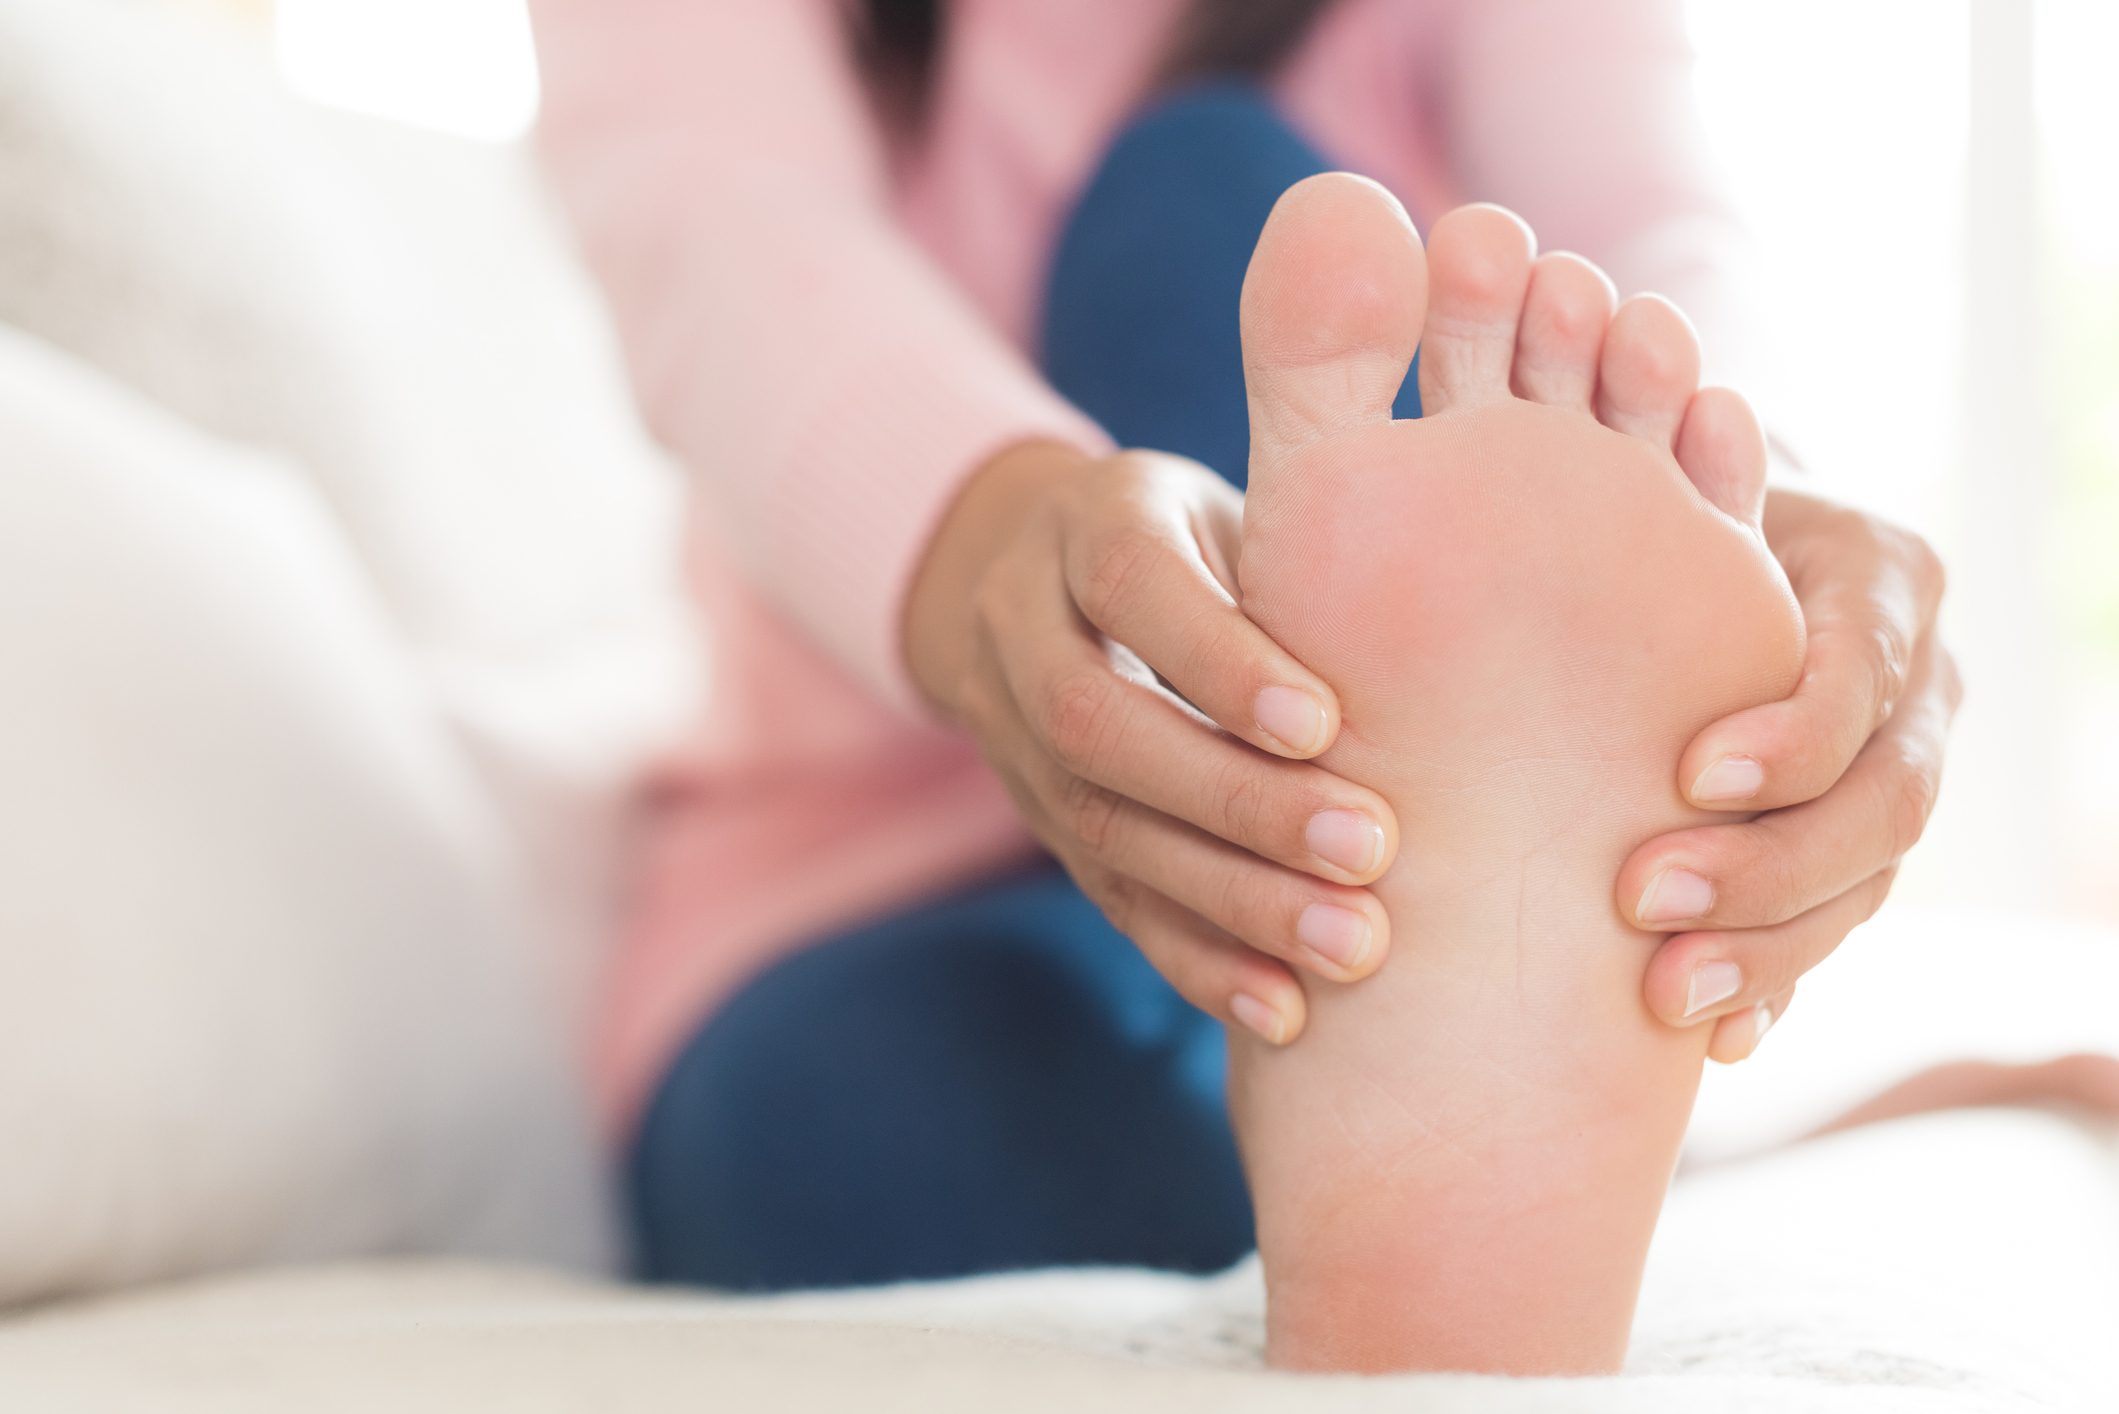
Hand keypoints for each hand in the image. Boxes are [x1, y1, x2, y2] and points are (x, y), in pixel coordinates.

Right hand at [904, 440, 1399, 1043]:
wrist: (1028, 572)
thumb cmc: (1201, 535)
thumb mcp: (1235, 504)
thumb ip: (1306, 550)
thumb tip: (1457, 602)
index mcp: (1086, 527)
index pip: (1134, 588)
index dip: (1218, 662)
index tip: (1322, 723)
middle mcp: (1025, 633)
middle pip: (1099, 723)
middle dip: (1233, 797)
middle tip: (1368, 848)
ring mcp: (1018, 741)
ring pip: (1100, 828)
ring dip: (1230, 898)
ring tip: (1352, 943)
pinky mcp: (1047, 828)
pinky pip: (1111, 903)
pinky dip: (1199, 964)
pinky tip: (1284, 1011)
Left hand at [1615, 486, 1962, 1060]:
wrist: (1694, 535)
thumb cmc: (1655, 491)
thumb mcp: (1662, 473)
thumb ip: (1654, 491)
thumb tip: (1614, 422)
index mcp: (1881, 574)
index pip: (1865, 674)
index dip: (1792, 737)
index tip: (1687, 776)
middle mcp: (1916, 679)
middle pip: (1886, 802)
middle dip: (1771, 865)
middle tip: (1641, 901)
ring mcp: (1897, 767)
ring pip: (1870, 881)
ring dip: (1770, 947)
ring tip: (1664, 998)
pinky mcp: (1854, 842)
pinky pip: (1837, 926)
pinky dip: (1777, 984)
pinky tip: (1714, 1039)